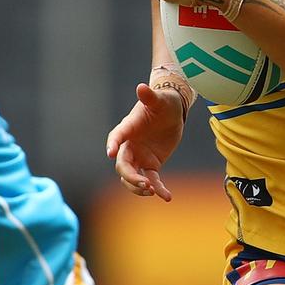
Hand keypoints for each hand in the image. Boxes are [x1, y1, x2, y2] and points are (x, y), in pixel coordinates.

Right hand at [105, 83, 186, 201]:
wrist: (174, 112)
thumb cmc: (164, 102)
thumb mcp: (160, 99)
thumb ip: (150, 96)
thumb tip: (142, 87)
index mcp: (129, 128)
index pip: (117, 136)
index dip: (113, 144)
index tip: (110, 153)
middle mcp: (130, 144)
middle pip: (123, 165)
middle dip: (130, 176)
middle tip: (145, 183)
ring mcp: (140, 156)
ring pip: (132, 177)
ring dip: (139, 187)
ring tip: (153, 191)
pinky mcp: (152, 164)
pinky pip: (152, 180)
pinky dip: (158, 189)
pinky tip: (167, 197)